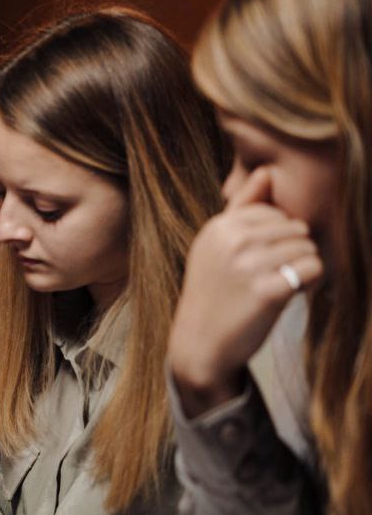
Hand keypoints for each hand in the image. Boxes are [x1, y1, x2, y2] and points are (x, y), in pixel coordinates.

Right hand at [169, 168, 321, 414]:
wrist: (200, 343)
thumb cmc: (214, 293)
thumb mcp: (216, 246)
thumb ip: (243, 208)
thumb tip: (267, 171)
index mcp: (219, 226)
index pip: (275, 212)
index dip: (278, 237)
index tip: (263, 260)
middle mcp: (232, 240)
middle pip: (296, 228)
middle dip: (293, 252)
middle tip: (272, 276)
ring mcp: (248, 265)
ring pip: (308, 249)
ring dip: (302, 269)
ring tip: (279, 286)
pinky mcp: (267, 291)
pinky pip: (313, 270)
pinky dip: (309, 284)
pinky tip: (289, 295)